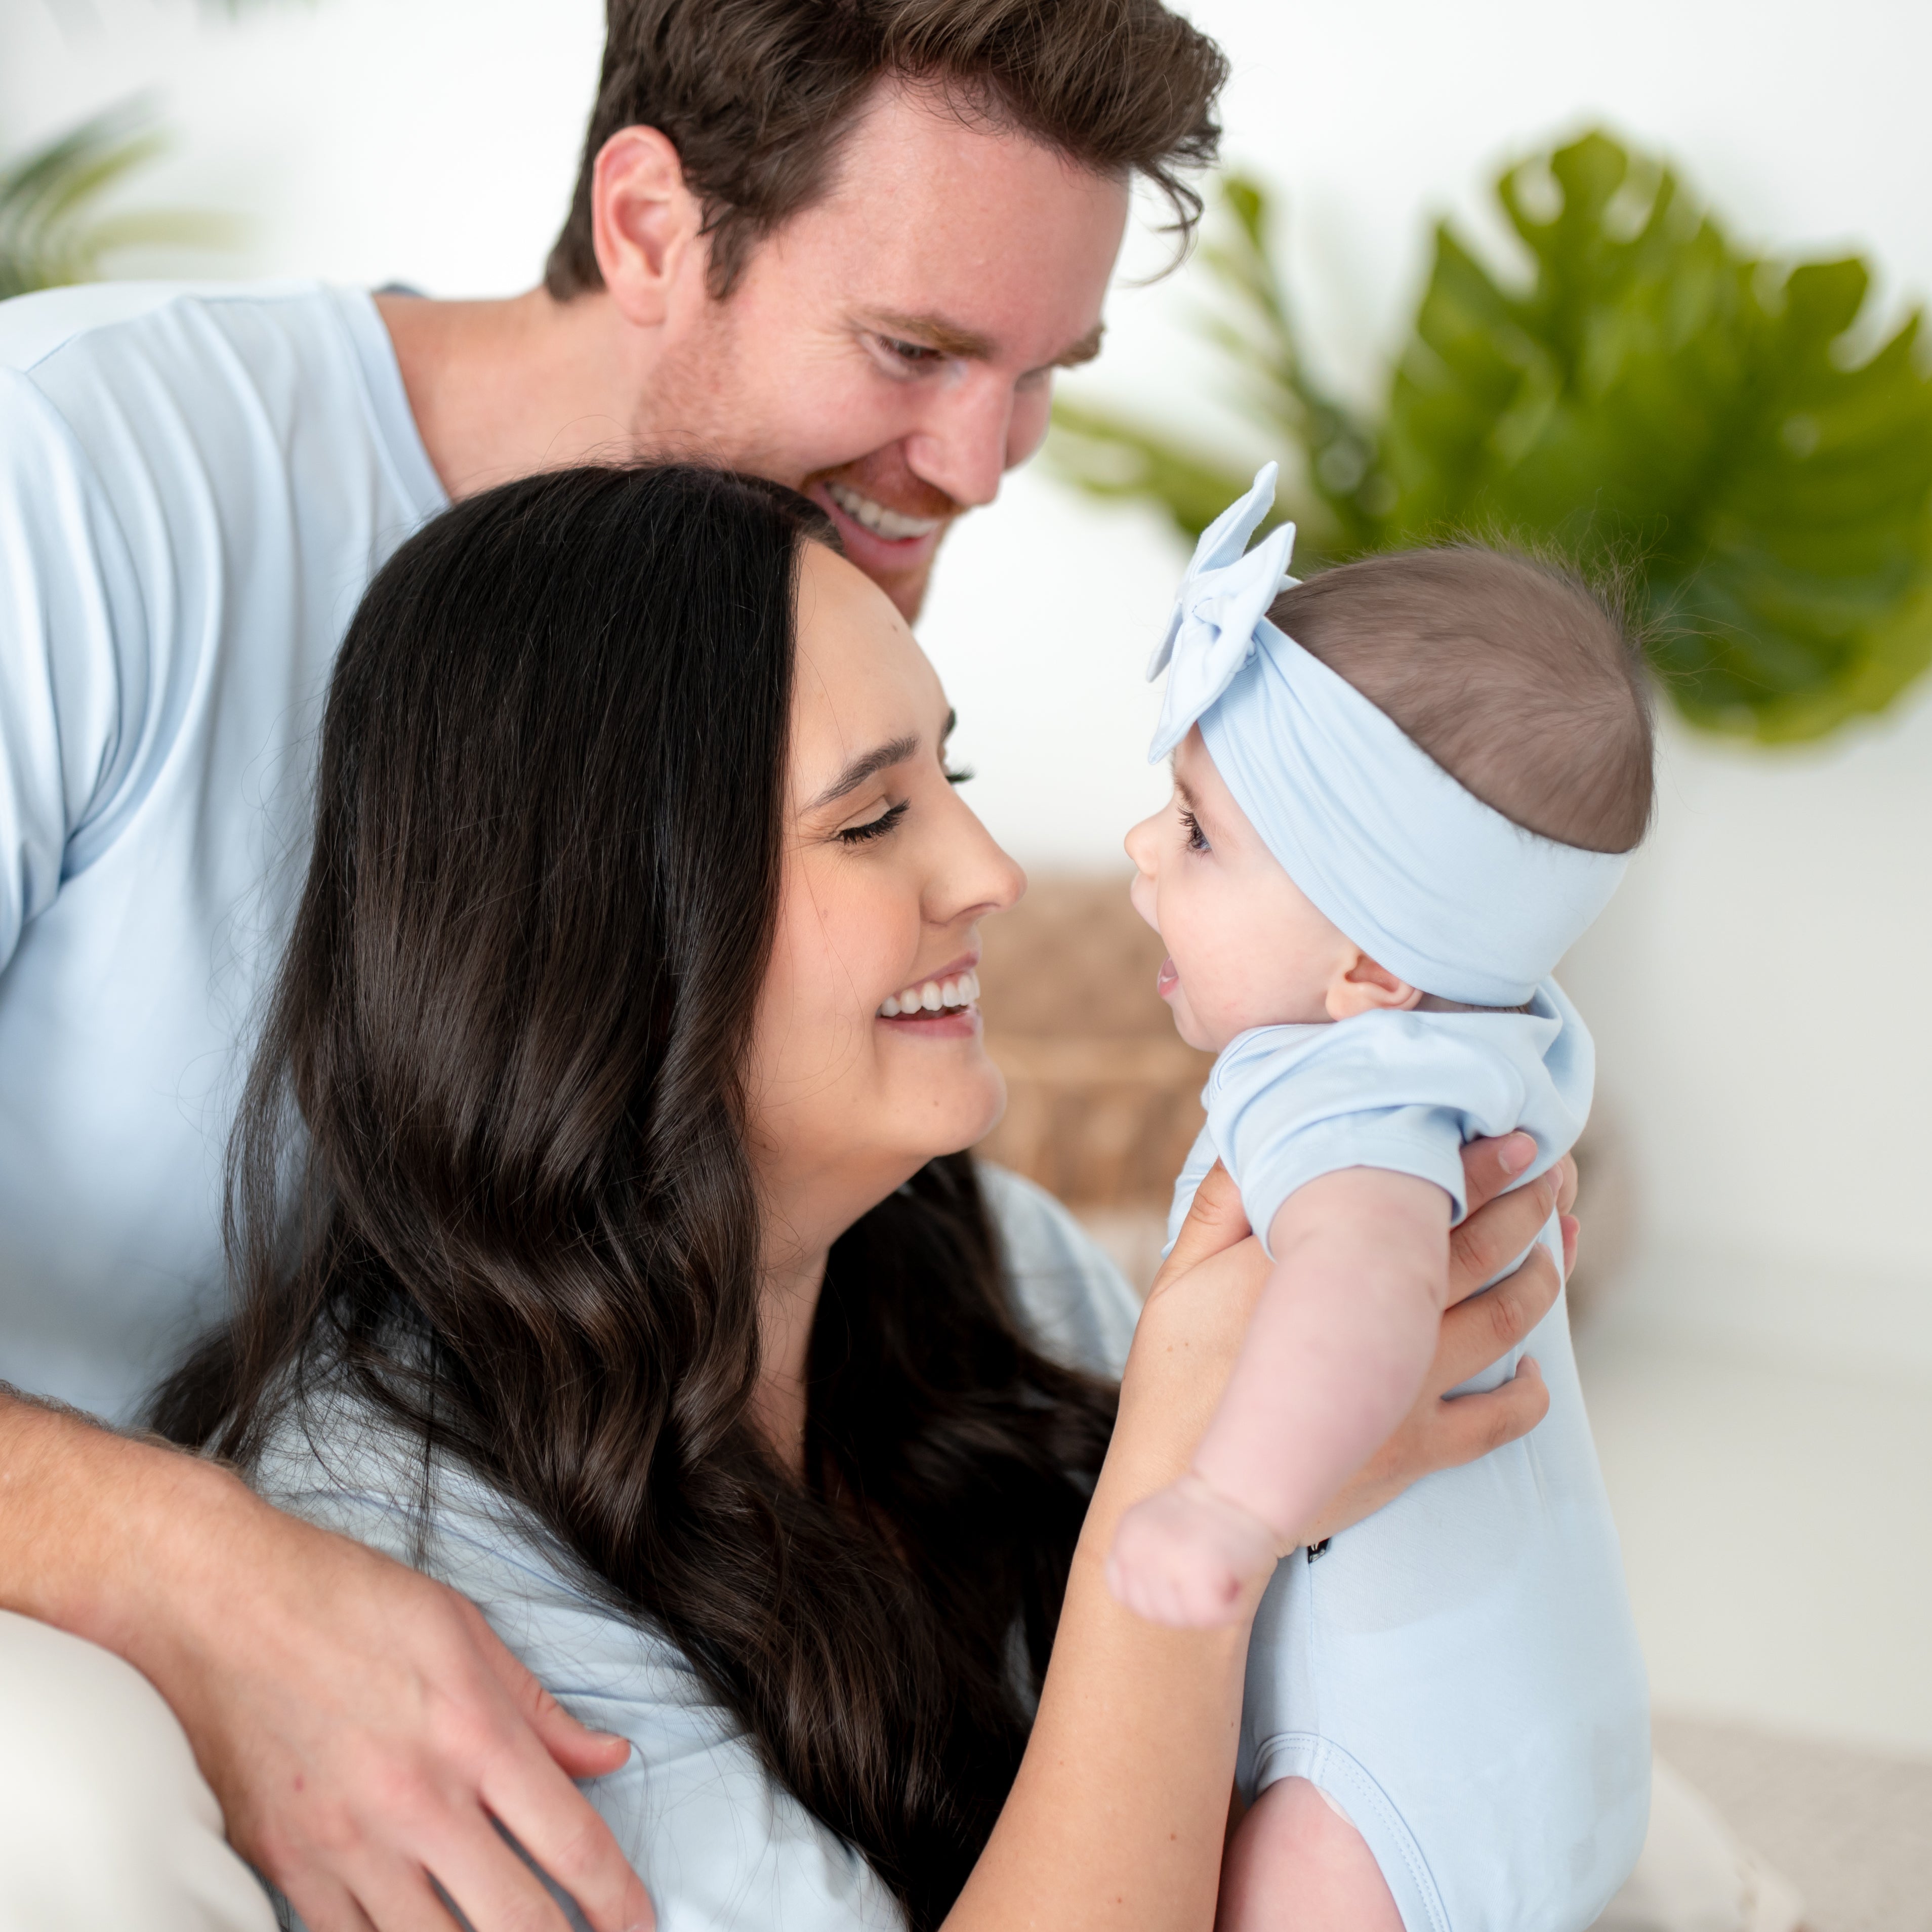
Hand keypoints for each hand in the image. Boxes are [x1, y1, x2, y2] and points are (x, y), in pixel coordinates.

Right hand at [123, 1455, 653, 1931]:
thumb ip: (540, 1708)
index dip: (621, 1903)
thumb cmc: (345, 1601)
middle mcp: (417, 1802)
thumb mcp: (464, 1630)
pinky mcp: (286, 1869)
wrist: (216, 1604)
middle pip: (518, 1923)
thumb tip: (610, 1757)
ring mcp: (346, 1846)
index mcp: (474, 1734)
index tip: (641, 1925)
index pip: (575, 1846)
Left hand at [1107, 1473, 1280, 1628]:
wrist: (1243, 1489)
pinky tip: (1234, 1581)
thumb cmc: (1210, 1513)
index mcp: (1127, 1537)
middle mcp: (1139, 1550)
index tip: (1178, 1582)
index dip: (1153, 1596)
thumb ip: (1143, 1558)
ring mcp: (1166, 1562)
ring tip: (1220, 1573)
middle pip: (1151, 1611)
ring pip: (1179, 1618)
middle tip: (1207, 1576)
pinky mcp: (1200, 1573)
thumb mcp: (1156, 1527)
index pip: (1122, 1591)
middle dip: (1181, 1604)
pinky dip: (1229, 1608)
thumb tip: (1148, 1597)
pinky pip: (1209, 1616)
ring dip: (1205, 1606)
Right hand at [1110, 1135, 1567, 1549]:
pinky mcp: (1413, 1451)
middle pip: (1478, 1250)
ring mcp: (1400, 1392)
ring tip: (1556, 1239)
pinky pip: (1499, 1422)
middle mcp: (1368, 1325)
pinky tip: (1535, 1366)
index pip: (1412, 1200)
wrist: (1185, 1495)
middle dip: (1527, 1204)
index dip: (1478, 1165)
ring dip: (1541, 1275)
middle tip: (1550, 1174)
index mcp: (1309, 1270)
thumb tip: (1266, 1137)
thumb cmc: (1174, 1378)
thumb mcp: (1179, 1275)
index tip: (1517, 1139)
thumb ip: (1225, 1200)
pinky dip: (1531, 1392)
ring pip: (1503, 1320)